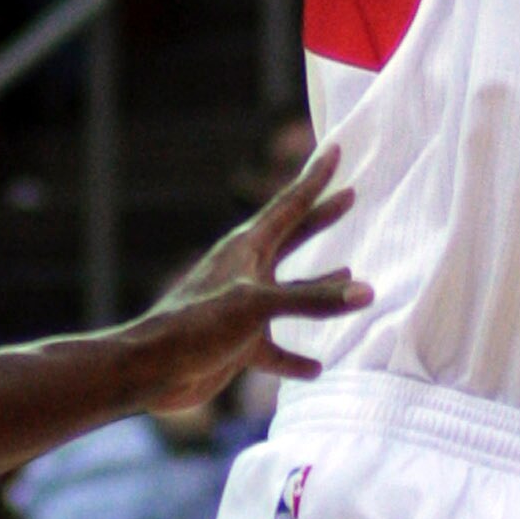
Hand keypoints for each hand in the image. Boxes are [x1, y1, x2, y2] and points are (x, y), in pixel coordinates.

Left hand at [119, 142, 365, 412]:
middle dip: (320, 218)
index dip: (315, 179)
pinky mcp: (238, 344)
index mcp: (247, 248)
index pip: (290, 204)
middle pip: (293, 238)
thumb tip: (366, 292)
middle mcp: (247, 272)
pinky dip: (295, 357)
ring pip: (291, 294)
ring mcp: (242, 308)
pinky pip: (276, 349)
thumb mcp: (258, 305)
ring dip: (318, 287)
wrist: (153, 368)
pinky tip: (315, 368)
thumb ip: (313, 299)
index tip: (336, 150)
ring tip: (348, 274)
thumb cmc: (198, 324)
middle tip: (349, 196)